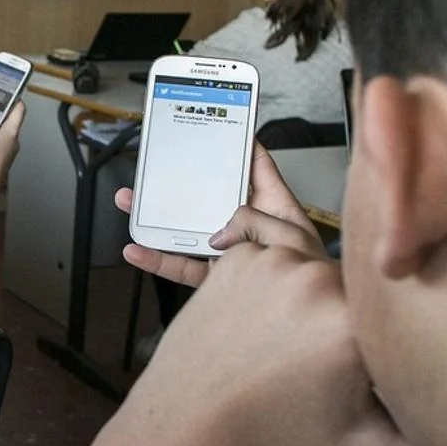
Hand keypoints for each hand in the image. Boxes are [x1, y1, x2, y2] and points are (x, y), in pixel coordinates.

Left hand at [95, 243, 446, 445]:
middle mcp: (318, 279)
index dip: (399, 332)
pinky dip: (273, 272)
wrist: (181, 436)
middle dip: (350, 319)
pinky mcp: (237, 261)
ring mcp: (272, 263)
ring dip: (310, 291)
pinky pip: (270, 248)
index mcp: (357, 322)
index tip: (374, 365)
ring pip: (315, 259)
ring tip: (290, 344)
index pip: (404, 305)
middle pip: (359, 282)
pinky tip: (268, 316)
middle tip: (319, 365)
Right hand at [115, 143, 320, 286]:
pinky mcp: (216, 278)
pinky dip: (157, 260)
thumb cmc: (315, 277)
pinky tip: (139, 251)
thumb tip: (216, 234)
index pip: (257, 168)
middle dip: (178, 181)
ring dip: (154, 218)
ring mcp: (230, 253)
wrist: (313, 321)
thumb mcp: (289, 232)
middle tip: (154, 165)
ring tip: (130, 203)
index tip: (222, 124)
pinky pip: (181, 266)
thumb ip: (250, 220)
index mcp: (274, 207)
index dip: (242, 144)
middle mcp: (249, 228)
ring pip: (185, 231)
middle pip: (206, 197)